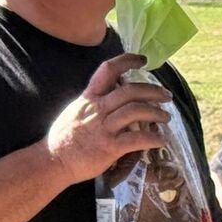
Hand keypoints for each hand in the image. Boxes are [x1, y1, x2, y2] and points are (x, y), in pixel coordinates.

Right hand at [46, 53, 169, 184]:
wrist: (54, 161)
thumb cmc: (64, 139)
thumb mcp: (75, 111)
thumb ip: (92, 102)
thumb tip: (110, 95)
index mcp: (89, 98)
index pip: (108, 70)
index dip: (127, 60)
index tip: (143, 59)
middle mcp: (97, 109)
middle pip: (130, 91)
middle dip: (153, 91)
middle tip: (166, 96)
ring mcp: (104, 128)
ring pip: (136, 111)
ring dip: (156, 113)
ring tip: (166, 118)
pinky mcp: (109, 147)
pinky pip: (137, 139)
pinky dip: (153, 139)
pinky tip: (161, 141)